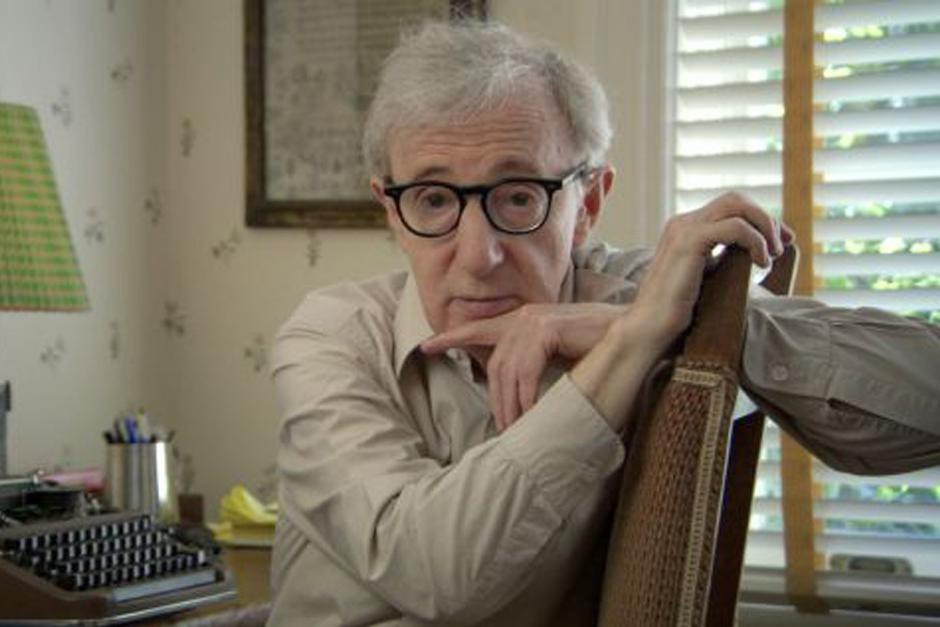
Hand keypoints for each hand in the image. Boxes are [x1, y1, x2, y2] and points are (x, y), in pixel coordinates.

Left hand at [421, 303, 623, 430]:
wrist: (630, 330)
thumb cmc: (598, 346)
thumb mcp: (557, 355)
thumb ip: (532, 364)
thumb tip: (515, 393)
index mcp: (523, 320)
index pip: (479, 329)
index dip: (452, 338)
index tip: (426, 347)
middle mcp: (523, 316)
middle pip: (494, 366)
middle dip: (495, 401)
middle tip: (503, 429)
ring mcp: (533, 321)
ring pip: (508, 373)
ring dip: (512, 405)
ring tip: (518, 428)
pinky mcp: (545, 330)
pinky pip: (526, 373)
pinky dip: (527, 397)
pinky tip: (531, 414)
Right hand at [630, 191, 792, 353]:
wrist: (648, 328)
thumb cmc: (675, 313)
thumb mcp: (707, 278)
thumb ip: (724, 261)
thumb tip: (754, 254)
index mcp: (685, 229)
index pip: (730, 207)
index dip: (760, 221)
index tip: (780, 244)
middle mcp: (683, 223)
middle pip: (735, 199)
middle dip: (766, 218)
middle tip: (783, 245)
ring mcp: (684, 229)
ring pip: (737, 205)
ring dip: (764, 226)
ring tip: (773, 255)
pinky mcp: (689, 242)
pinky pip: (735, 227)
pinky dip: (756, 241)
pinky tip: (761, 263)